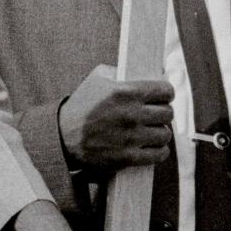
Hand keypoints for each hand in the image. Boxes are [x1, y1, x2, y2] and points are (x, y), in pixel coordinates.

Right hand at [58, 64, 174, 169]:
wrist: (62, 137)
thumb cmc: (80, 106)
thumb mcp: (97, 79)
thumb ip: (121, 72)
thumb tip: (148, 73)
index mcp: (125, 92)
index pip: (165, 90)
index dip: (166, 93)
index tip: (163, 97)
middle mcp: (131, 114)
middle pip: (168, 113)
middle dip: (163, 113)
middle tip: (156, 115)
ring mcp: (130, 137)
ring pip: (165, 134)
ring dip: (160, 133)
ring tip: (152, 131)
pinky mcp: (127, 157)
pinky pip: (158, 154)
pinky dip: (159, 151)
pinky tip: (152, 147)